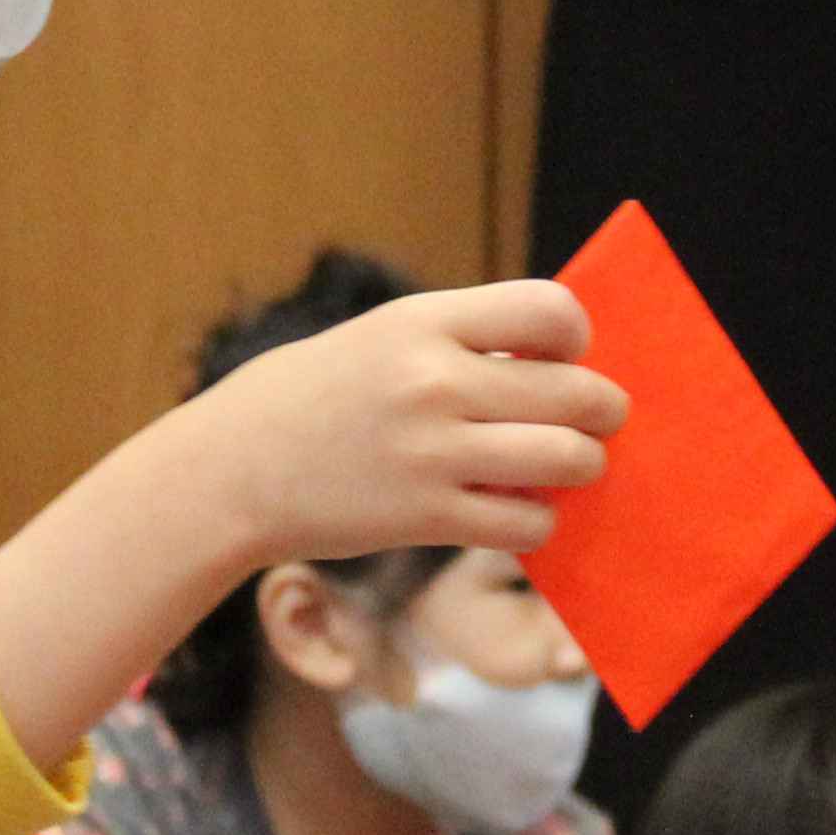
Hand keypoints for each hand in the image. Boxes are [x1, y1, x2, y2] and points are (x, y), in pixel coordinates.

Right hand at [184, 280, 623, 570]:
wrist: (233, 468)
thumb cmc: (317, 397)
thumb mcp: (384, 338)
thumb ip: (465, 341)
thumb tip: (566, 361)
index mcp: (424, 321)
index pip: (551, 310)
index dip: (576, 337)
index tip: (563, 357)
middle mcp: (434, 382)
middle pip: (577, 393)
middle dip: (602, 411)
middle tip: (596, 421)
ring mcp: (432, 453)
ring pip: (567, 460)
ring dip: (581, 466)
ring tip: (562, 466)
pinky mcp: (427, 519)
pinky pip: (528, 523)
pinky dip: (537, 521)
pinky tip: (513, 508)